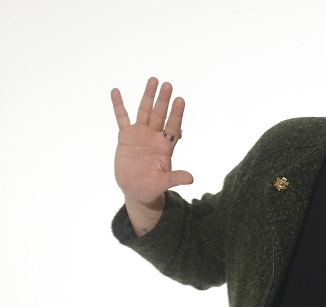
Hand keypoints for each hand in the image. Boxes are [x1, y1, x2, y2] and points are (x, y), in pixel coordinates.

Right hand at [111, 77, 192, 206]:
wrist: (135, 189)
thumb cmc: (151, 187)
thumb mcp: (163, 183)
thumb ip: (175, 178)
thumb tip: (191, 179)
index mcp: (165, 146)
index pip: (172, 127)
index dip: (176, 114)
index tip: (180, 100)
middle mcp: (154, 137)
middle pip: (160, 115)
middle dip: (163, 100)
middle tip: (168, 85)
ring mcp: (140, 134)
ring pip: (145, 112)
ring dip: (148, 96)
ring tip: (153, 80)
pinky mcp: (126, 136)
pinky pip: (121, 118)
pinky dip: (119, 105)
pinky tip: (116, 91)